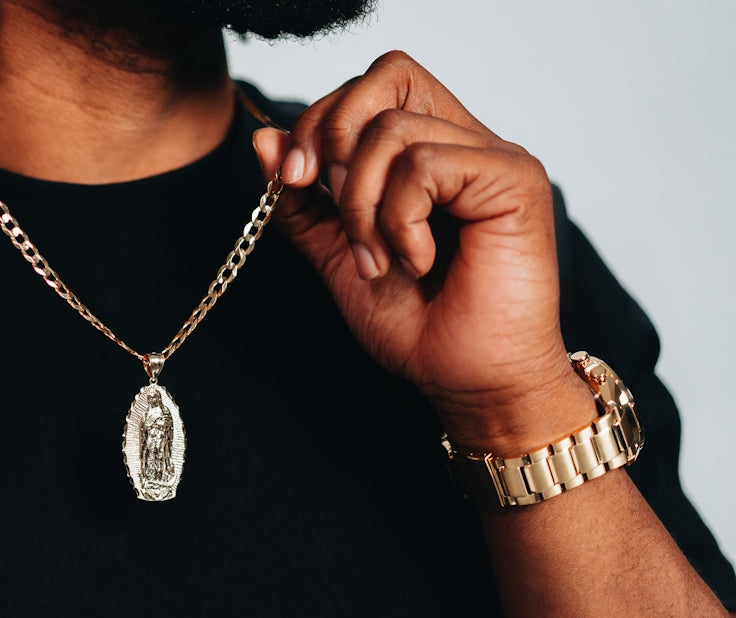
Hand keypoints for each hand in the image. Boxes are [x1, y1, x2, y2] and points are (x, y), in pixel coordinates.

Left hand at [253, 52, 592, 452]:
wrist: (462, 380)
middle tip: (336, 213)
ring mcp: (492, 157)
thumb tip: (265, 139)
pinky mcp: (515, 179)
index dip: (320, 121)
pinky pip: (427, 164)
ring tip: (380, 262)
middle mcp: (463, 142)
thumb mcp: (335, 253)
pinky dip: (401, 220)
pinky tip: (417, 262)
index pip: (369, 87)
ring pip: (394, 131)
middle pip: (387, 76)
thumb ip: (302, 199)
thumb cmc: (414, 324)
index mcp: (426, 151)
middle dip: (335, 141)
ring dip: (364, 207)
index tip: (295, 181)